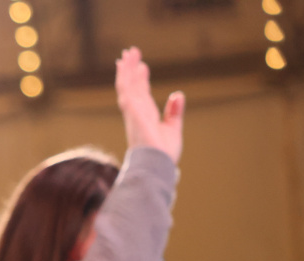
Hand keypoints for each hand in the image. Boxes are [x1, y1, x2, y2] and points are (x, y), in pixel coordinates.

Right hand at [116, 46, 184, 163]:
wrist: (157, 165)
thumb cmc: (163, 154)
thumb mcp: (173, 129)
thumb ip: (174, 112)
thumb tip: (178, 94)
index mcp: (145, 117)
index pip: (142, 93)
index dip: (141, 79)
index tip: (142, 65)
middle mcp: (137, 113)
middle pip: (132, 86)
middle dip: (130, 69)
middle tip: (131, 52)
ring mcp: (133, 112)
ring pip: (127, 85)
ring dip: (126, 69)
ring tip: (128, 52)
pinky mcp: (132, 112)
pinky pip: (127, 91)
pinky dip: (125, 77)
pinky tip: (126, 66)